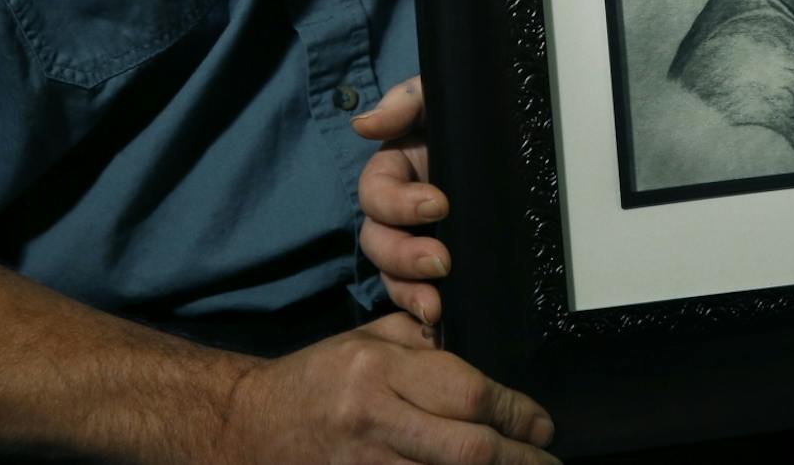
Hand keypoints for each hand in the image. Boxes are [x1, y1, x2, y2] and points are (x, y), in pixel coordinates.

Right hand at [221, 312, 555, 463]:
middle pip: (467, 449)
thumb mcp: (365, 342)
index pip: (467, 391)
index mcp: (379, 370)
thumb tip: (480, 362)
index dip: (515, 411)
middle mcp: (374, 420)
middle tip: (548, 459)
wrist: (245, 427)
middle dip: (520, 458)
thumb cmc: (314, 381)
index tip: (541, 423)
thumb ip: (422, 343)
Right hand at [354, 77, 451, 325]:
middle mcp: (400, 212)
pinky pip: (422, 297)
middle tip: (440, 262)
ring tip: (435, 306)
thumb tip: (363, 124)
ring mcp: (419, 243)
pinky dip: (425, 312)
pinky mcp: (443, 272)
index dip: (399, 204)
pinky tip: (442, 325)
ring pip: (393, 277)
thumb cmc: (468, 116)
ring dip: (410, 292)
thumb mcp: (438, 96)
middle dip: (403, 256)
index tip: (439, 205)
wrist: (509, 138)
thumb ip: (406, 101)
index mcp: (395, 172)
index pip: (376, 193)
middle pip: (377, 242)